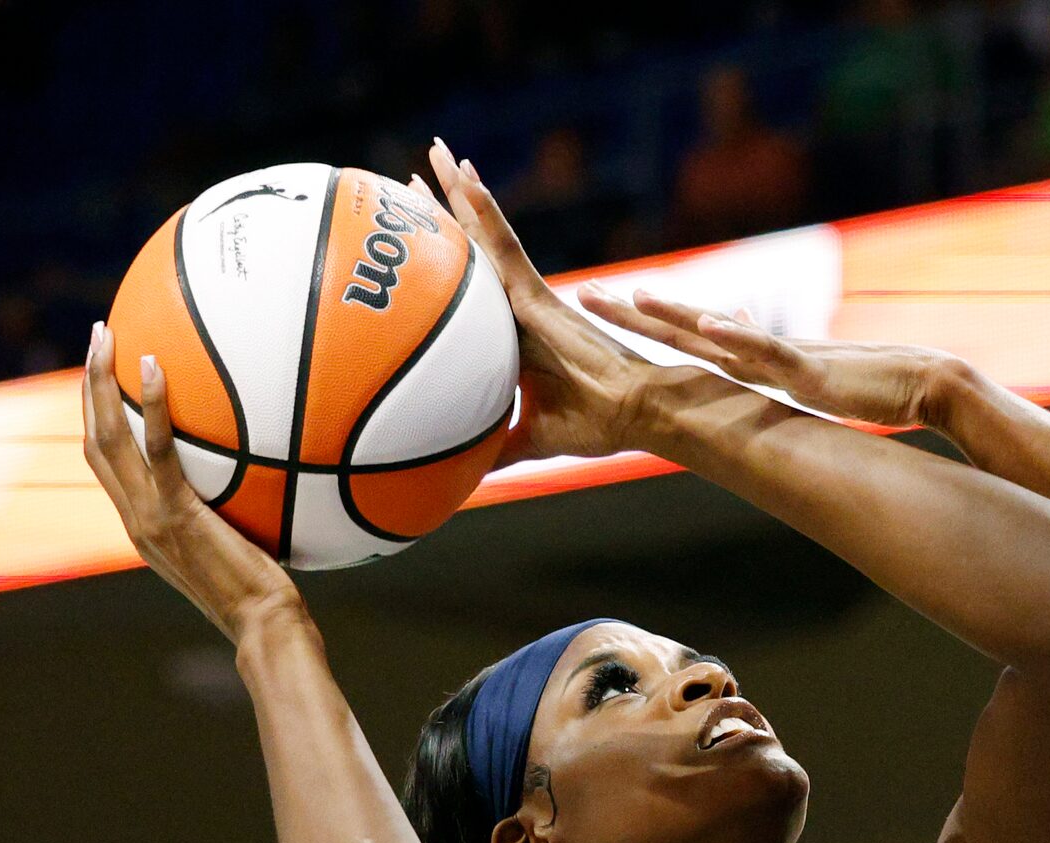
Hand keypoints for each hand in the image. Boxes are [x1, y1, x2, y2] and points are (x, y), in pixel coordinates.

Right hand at [81, 321, 306, 643]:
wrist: (265, 627)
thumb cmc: (266, 594)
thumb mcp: (235, 548)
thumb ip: (226, 514)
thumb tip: (258, 477)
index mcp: (141, 525)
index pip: (105, 464)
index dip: (97, 418)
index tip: (103, 377)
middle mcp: (134, 518)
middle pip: (92, 441)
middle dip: (88, 385)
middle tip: (96, 337)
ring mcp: (149, 517)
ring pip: (106, 438)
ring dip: (99, 382)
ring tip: (104, 336)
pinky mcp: (176, 513)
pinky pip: (157, 449)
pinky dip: (150, 405)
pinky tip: (153, 366)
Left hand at [425, 141, 662, 463]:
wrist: (634, 413)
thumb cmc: (595, 423)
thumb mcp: (528, 440)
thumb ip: (497, 450)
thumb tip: (461, 482)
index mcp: (514, 331)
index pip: (470, 283)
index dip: (444, 252)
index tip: (415, 221)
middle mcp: (519, 304)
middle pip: (473, 245)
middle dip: (447, 205)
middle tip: (419, 164)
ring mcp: (529, 294)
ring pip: (485, 235)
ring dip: (461, 193)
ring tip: (437, 153)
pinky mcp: (540, 294)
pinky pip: (504, 246)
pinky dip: (485, 213)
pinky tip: (465, 178)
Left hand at [581, 286, 959, 431]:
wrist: (926, 381)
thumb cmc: (873, 380)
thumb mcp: (809, 368)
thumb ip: (770, 351)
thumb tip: (737, 321)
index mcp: (760, 357)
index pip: (690, 337)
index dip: (646, 321)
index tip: (602, 304)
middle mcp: (764, 352)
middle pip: (688, 329)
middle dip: (636, 313)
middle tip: (586, 295)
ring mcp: (787, 358)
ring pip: (721, 334)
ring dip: (679, 316)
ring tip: (636, 297)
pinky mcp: (815, 371)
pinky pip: (771, 353)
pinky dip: (739, 337)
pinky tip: (709, 326)